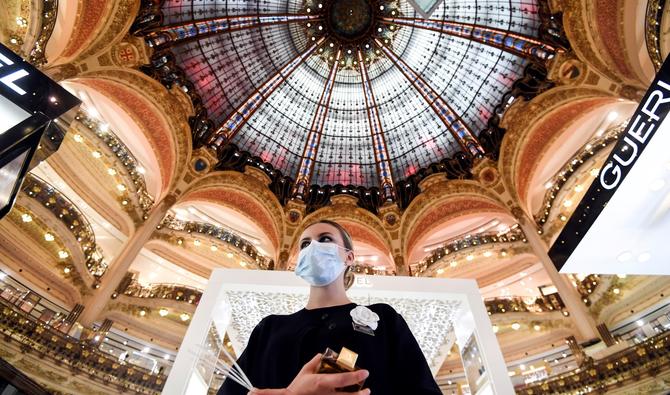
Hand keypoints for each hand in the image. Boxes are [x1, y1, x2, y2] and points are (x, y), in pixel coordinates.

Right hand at [248, 353, 369, 394]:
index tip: (365, 372)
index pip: (343, 379)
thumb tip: (325, 355)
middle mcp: (327, 394)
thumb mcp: (306, 370)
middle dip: (361, 393)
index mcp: (322, 382)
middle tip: (367, 390)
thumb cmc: (297, 387)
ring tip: (362, 394)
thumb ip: (316, 361)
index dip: (356, 376)